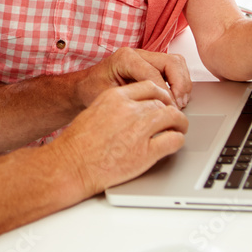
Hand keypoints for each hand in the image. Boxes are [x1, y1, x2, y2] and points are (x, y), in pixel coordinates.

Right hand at [50, 81, 188, 195]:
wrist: (71, 165)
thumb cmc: (77, 144)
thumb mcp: (94, 112)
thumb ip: (116, 107)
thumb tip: (133, 110)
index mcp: (115, 97)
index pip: (149, 86)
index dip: (161, 94)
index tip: (163, 101)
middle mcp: (130, 110)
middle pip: (162, 102)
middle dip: (171, 109)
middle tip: (174, 117)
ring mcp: (140, 130)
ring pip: (172, 117)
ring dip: (179, 123)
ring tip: (180, 128)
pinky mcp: (147, 152)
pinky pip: (173, 140)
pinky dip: (178, 140)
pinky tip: (175, 143)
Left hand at [74, 47, 191, 109]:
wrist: (85, 88)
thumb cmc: (92, 92)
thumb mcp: (109, 98)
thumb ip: (132, 100)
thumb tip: (156, 109)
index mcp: (125, 58)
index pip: (154, 74)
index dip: (165, 95)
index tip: (170, 110)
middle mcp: (138, 53)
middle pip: (171, 62)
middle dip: (180, 85)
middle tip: (179, 106)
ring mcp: (146, 57)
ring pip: (176, 63)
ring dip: (182, 83)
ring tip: (179, 102)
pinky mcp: (151, 64)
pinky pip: (173, 68)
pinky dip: (179, 82)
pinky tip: (176, 98)